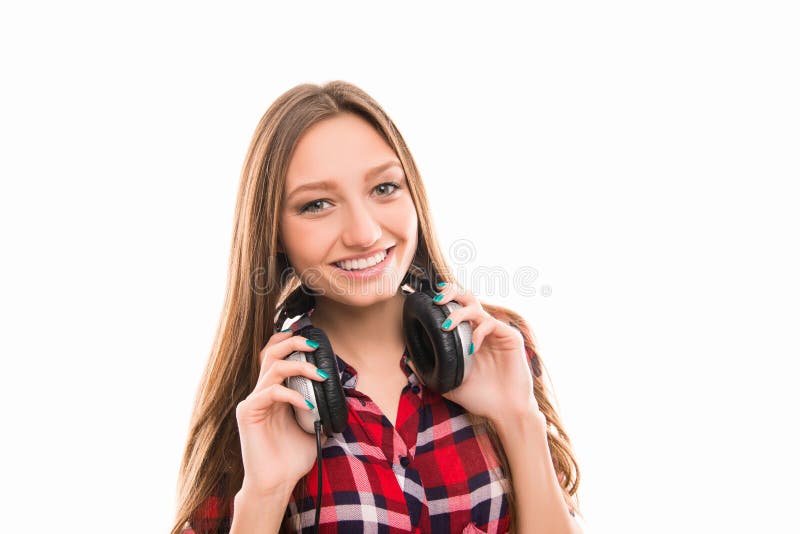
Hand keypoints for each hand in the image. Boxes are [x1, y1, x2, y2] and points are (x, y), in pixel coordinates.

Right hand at [235, 330, 329, 496]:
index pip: (277, 356)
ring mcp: (253, 401)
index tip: (314, 340)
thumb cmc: (292, 458)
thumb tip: (341, 393)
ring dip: (299, 366)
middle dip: (294, 342)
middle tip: (315, 346)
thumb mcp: (315, 427)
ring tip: (320, 375)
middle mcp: (262, 392)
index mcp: (275, 392)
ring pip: (272, 367)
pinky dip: (291, 394)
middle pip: (271, 352)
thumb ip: (322, 407)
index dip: (291, 341)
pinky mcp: (248, 413)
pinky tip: (307, 405)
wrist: (277, 483)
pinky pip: (270, 392)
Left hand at [425, 282, 539, 423]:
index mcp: (469, 335)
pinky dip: (478, 333)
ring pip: (477, 307)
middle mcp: (482, 329)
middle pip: (467, 298)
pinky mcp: (510, 337)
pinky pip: (491, 324)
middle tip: (437, 301)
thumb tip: (408, 360)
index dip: (445, 297)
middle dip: (451, 293)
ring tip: (446, 326)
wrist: (505, 411)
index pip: (457, 307)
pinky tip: (471, 349)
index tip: (430, 299)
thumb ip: (431, 371)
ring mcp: (496, 332)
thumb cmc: (480, 397)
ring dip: (459, 313)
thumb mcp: (449, 384)